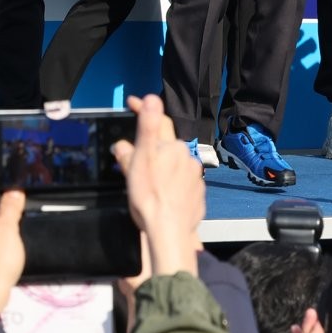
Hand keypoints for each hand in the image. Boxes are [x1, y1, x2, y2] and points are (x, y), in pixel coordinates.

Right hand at [112, 94, 203, 276]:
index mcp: (171, 146)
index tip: (133, 102)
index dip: (144, 109)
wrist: (169, 231)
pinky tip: (162, 195)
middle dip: (151, 150)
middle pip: (165, 146)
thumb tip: (150, 101)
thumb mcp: (141, 158)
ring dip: (163, 168)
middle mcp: (187, 157)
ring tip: (149, 185)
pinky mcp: (198, 194)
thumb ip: (147, 127)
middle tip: (134, 164)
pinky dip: (172, 184)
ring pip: (174, 165)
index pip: (158, 120)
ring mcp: (194, 177)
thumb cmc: (150, 195)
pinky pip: (182, 183)